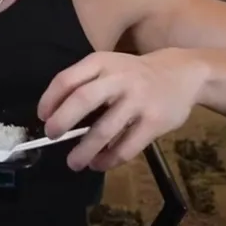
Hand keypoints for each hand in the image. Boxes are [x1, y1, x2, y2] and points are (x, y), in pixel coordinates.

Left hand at [38, 49, 205, 171]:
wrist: (183, 73)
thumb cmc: (135, 73)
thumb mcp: (110, 65)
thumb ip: (86, 83)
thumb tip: (55, 115)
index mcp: (102, 62)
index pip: (68, 79)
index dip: (50, 99)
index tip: (42, 117)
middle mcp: (119, 78)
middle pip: (83, 99)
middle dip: (62, 121)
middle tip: (51, 136)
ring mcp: (138, 100)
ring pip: (105, 129)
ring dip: (84, 150)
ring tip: (73, 163)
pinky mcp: (154, 121)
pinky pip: (127, 146)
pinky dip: (109, 159)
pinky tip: (99, 164)